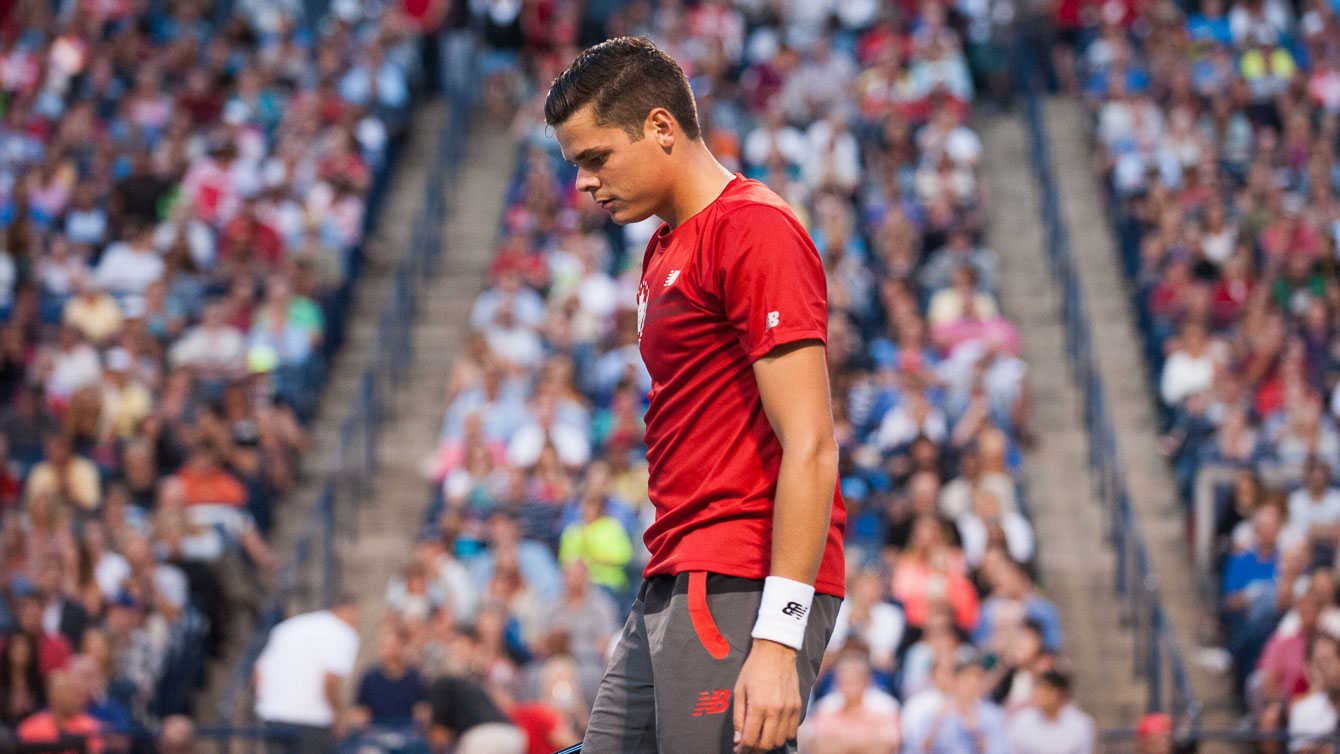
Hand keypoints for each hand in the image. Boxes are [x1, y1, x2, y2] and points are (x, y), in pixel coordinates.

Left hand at [733, 639, 799, 753]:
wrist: (776, 650)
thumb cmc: (754, 668)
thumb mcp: (739, 691)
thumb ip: (738, 717)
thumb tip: (738, 739)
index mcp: (758, 706)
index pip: (750, 739)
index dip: (743, 750)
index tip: (738, 750)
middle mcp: (775, 710)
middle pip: (766, 744)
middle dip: (754, 751)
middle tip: (747, 748)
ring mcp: (789, 709)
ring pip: (780, 741)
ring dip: (769, 745)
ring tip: (759, 740)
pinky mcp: (798, 706)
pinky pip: (792, 731)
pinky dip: (783, 736)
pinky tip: (773, 732)